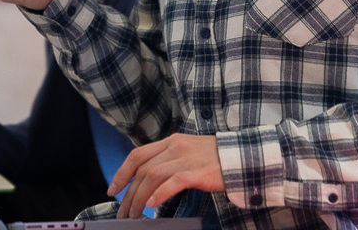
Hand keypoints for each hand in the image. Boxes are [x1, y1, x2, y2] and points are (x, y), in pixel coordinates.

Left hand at [109, 134, 224, 218]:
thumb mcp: (189, 152)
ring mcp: (187, 158)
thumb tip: (148, 180)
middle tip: (123, 211)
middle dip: (128, 193)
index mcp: (171, 142)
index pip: (137, 155)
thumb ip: (169, 161)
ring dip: (139, 198)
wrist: (245, 156)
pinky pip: (173, 182)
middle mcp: (176, 147)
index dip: (122, 172)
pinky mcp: (199, 172)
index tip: (113, 189)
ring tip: (135, 214)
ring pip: (153, 176)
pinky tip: (152, 205)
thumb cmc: (217, 159)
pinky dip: (159, 194)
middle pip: (142, 169)